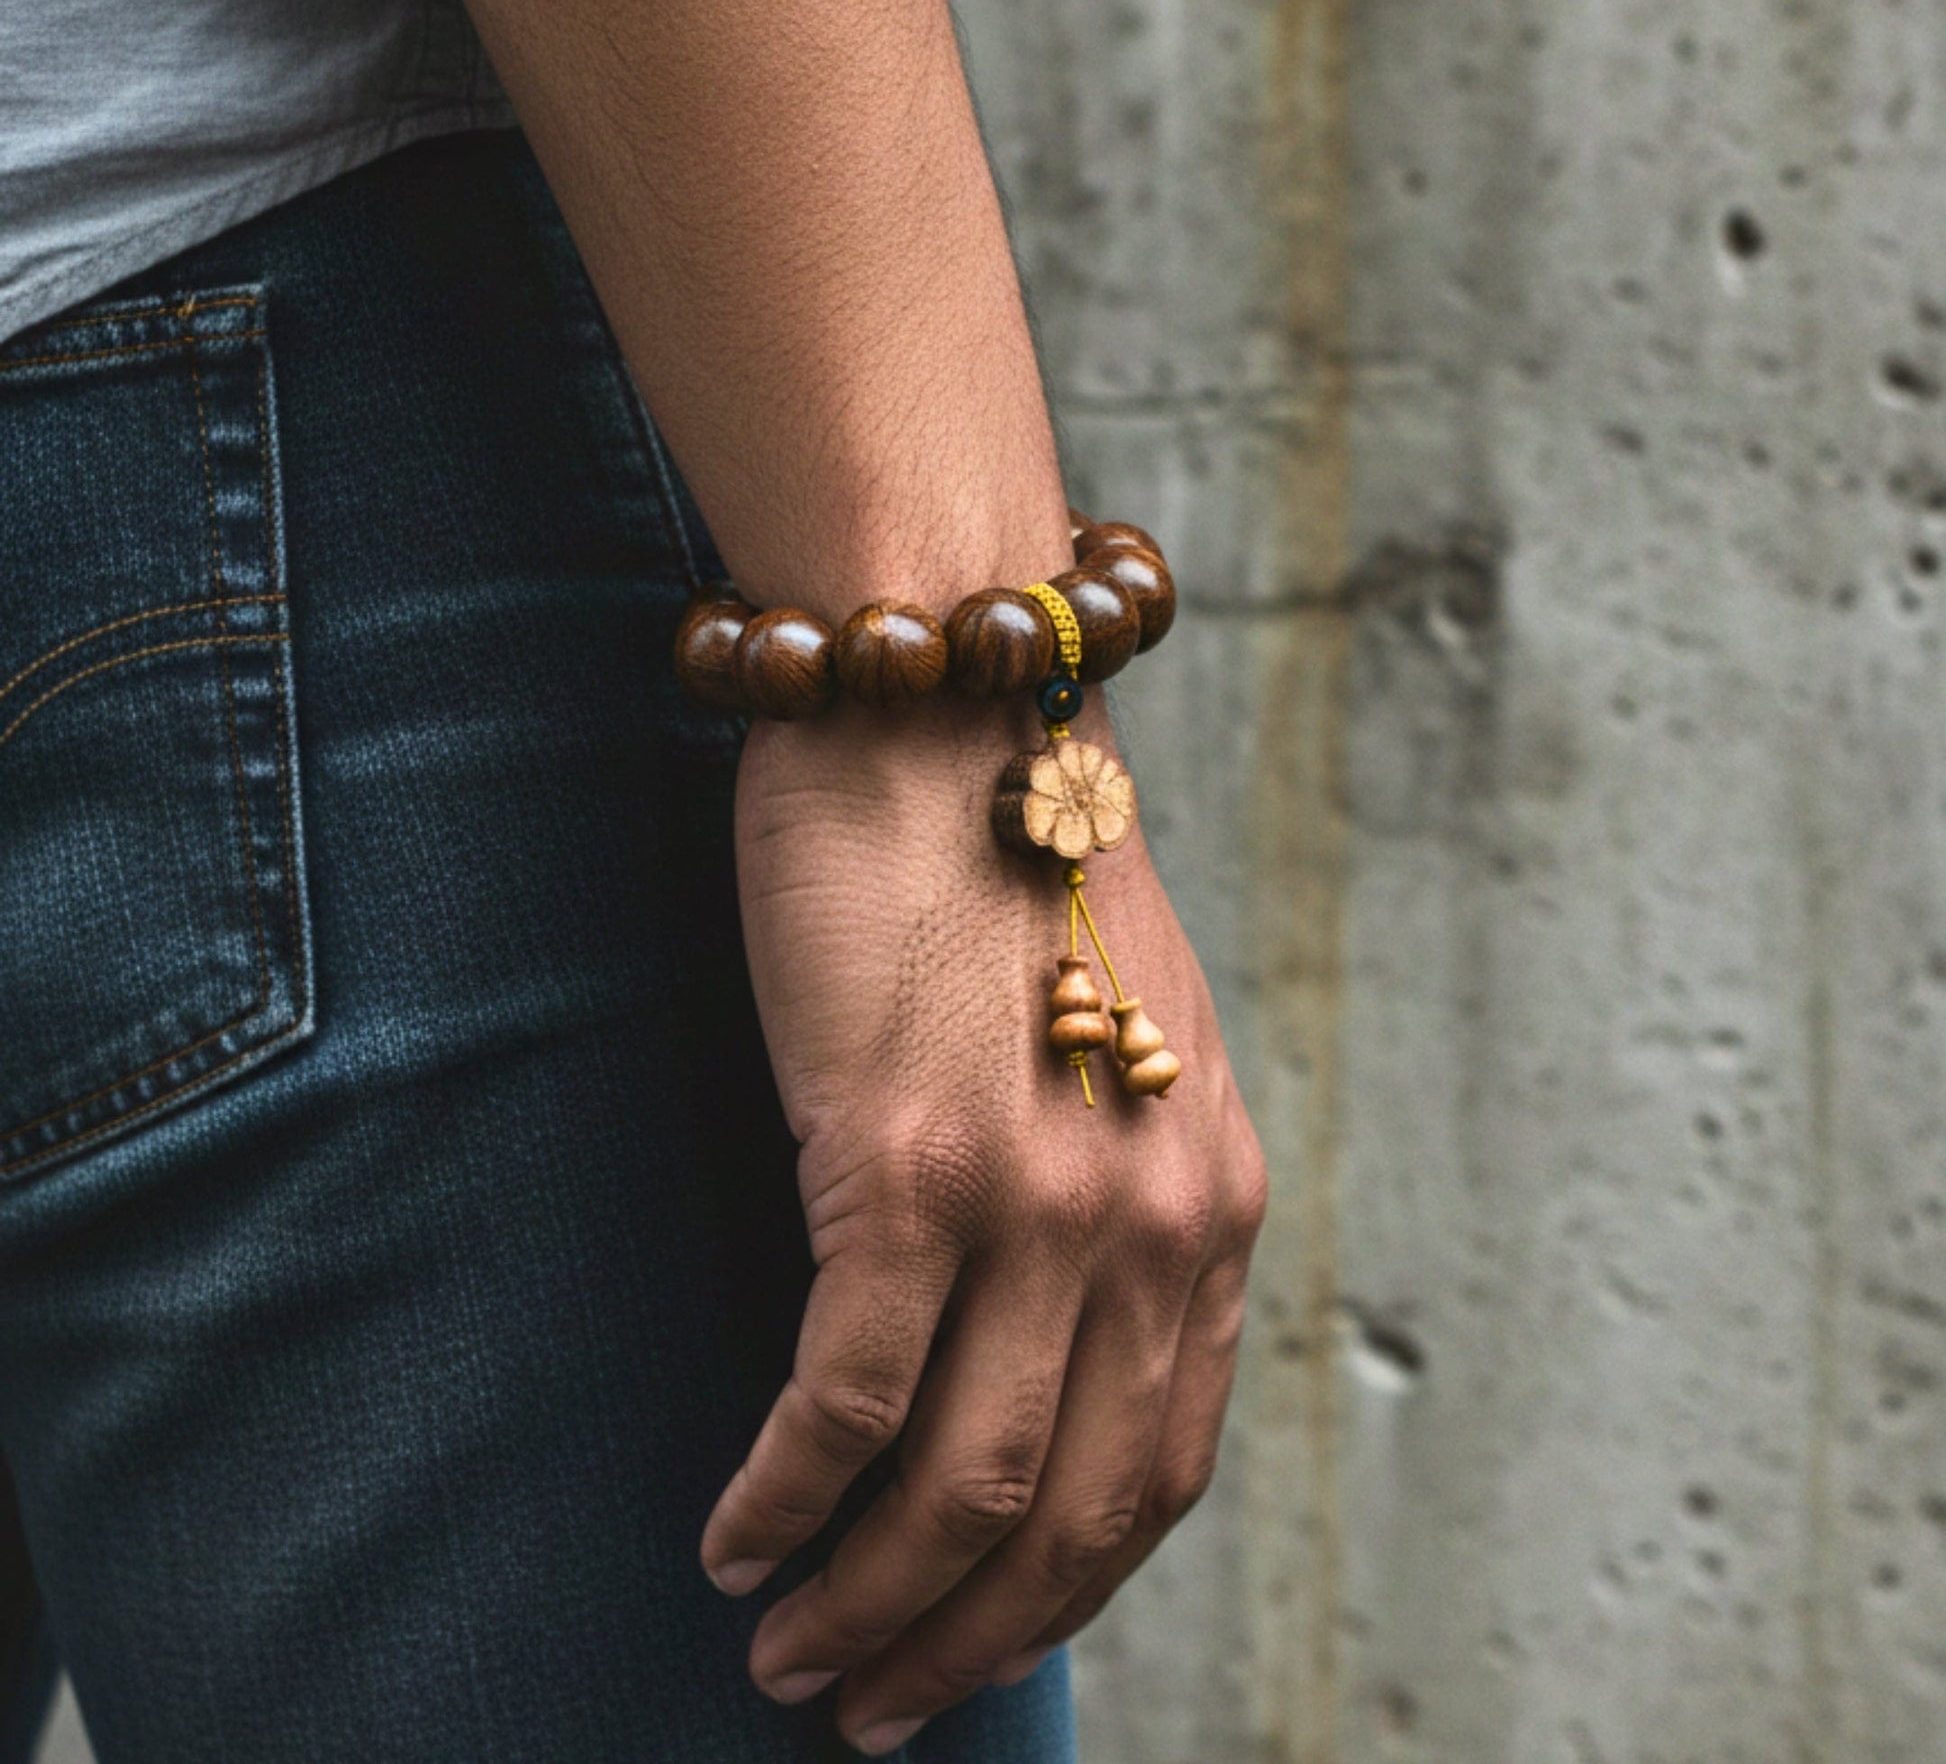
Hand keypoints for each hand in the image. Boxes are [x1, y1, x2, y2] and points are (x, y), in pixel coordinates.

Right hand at [700, 695, 1268, 1754]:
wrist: (945, 710)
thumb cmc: (1009, 867)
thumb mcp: (1118, 1043)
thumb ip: (1110, 1194)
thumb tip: (1033, 1344)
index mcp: (1211, 1199)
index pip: (1164, 1469)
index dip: (1066, 1592)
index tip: (978, 1648)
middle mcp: (1145, 1219)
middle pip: (1070, 1512)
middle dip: (967, 1638)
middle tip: (870, 1702)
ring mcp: (1031, 1199)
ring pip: (959, 1483)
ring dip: (867, 1599)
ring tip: (790, 1652)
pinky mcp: (900, 1164)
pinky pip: (841, 1398)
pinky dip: (782, 1495)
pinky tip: (731, 1535)